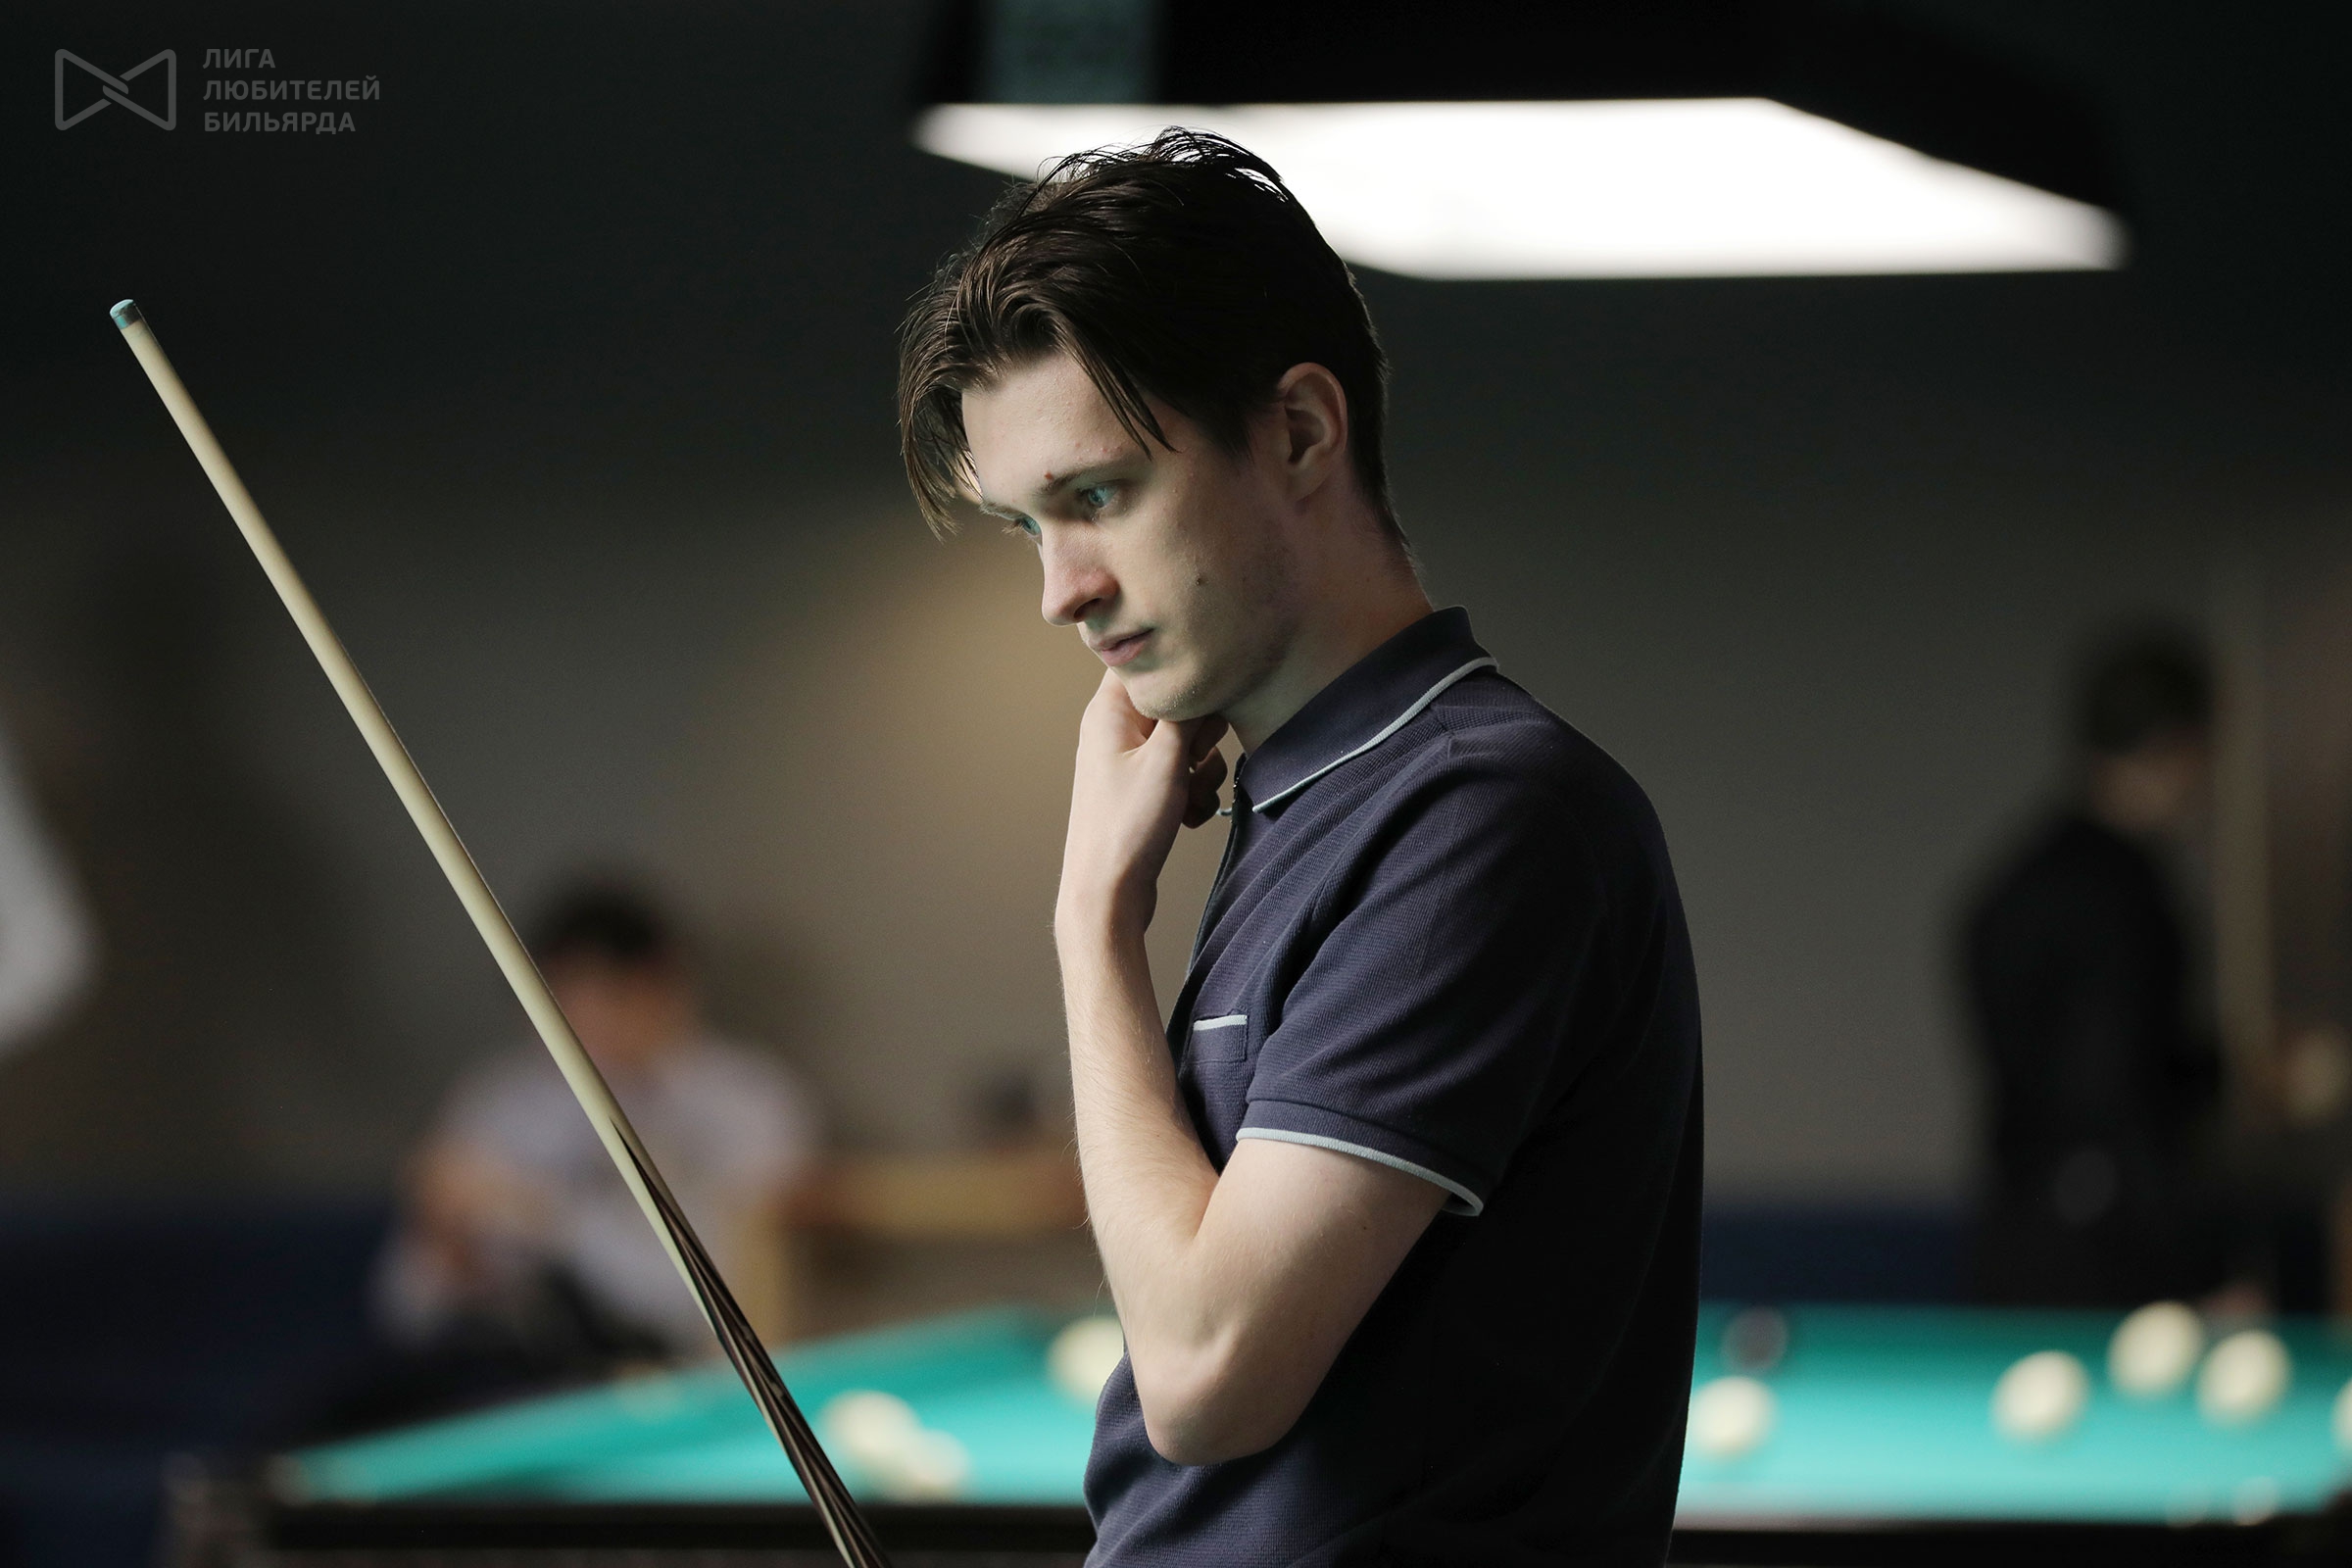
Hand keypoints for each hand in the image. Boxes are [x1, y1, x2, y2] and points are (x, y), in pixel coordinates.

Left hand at [1057, 670, 1228, 940]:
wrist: (1106, 893)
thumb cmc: (1127, 828)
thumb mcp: (1166, 760)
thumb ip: (1188, 713)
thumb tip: (1204, 681)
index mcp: (1109, 711)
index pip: (1148, 664)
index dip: (1181, 678)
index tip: (1198, 704)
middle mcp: (1115, 730)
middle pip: (1176, 706)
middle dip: (1200, 736)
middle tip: (1192, 761)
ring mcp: (1128, 761)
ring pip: (1186, 744)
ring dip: (1202, 772)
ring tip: (1190, 799)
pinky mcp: (1141, 790)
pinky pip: (1181, 775)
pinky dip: (1192, 794)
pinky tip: (1188, 818)